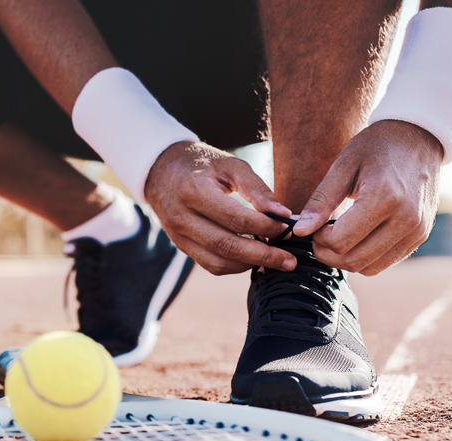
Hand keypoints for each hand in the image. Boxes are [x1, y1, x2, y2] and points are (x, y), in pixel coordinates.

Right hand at [144, 141, 295, 274]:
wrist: (161, 171)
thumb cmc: (202, 164)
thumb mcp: (230, 165)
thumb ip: (257, 189)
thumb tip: (283, 215)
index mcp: (194, 190)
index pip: (237, 218)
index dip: (266, 227)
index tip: (287, 228)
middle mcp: (182, 217)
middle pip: (228, 246)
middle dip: (264, 256)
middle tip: (289, 260)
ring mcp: (179, 236)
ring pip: (219, 262)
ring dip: (250, 264)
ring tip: (273, 258)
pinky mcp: (182, 246)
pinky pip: (211, 265)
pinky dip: (235, 266)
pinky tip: (253, 258)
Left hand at [292, 120, 443, 275]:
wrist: (418, 137)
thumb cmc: (376, 146)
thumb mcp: (343, 165)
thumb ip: (321, 200)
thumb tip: (300, 231)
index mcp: (384, 197)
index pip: (340, 241)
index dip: (318, 240)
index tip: (313, 228)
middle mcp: (406, 218)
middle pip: (354, 260)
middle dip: (328, 255)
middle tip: (318, 238)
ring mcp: (417, 230)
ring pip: (370, 268)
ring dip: (345, 261)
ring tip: (336, 238)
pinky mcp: (420, 237)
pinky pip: (386, 263)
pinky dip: (365, 258)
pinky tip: (356, 239)